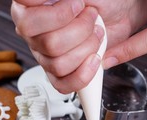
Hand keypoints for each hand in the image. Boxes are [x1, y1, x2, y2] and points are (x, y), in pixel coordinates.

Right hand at [11, 0, 146, 92]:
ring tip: (96, 35)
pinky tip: (94, 58)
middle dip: (80, 31)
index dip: (57, 16)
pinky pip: (63, 84)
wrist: (118, 13)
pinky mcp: (59, 73)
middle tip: (91, 17)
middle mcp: (34, 34)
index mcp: (29, 9)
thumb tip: (54, 4)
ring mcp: (44, 55)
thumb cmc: (99, 0)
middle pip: (48, 44)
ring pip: (58, 65)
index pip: (27, 20)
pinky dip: (83, 74)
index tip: (77, 4)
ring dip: (86, 49)